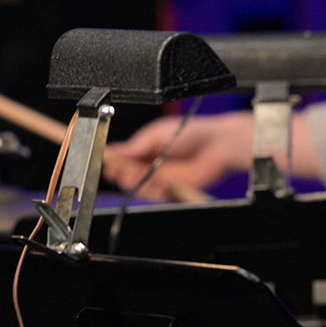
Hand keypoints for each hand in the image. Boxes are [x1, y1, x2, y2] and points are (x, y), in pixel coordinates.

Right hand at [103, 111, 252, 199]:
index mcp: (145, 147)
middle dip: (123, 176)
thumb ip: (136, 145)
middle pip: (128, 175)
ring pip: (140, 187)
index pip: (123, 158)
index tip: (109, 165)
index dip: (114, 163)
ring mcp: (161, 177)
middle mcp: (151, 163)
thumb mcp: (156, 133)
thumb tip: (115, 151)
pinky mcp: (172, 189)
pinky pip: (156, 194)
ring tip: (145, 176)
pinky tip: (159, 183)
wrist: (216, 146)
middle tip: (123, 173)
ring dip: (139, 183)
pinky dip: (154, 190)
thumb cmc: (191, 132)